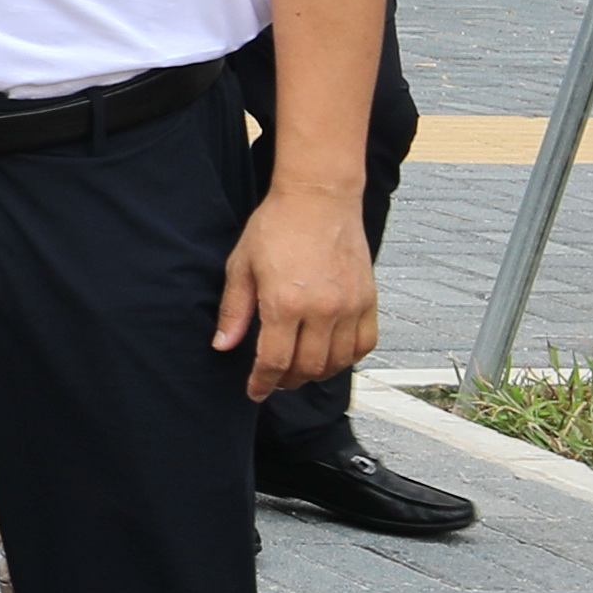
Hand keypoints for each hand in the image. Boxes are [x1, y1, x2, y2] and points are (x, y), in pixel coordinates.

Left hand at [217, 185, 380, 399]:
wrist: (318, 200)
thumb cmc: (275, 228)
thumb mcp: (241, 267)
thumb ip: (234, 311)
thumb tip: (223, 346)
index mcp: (285, 303)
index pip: (275, 361)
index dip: (262, 382)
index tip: (255, 392)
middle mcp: (322, 310)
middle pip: (308, 367)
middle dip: (287, 381)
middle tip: (274, 381)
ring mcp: (350, 306)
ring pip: (338, 361)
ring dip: (316, 373)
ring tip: (298, 370)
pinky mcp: (369, 299)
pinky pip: (365, 343)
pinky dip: (348, 358)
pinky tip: (330, 355)